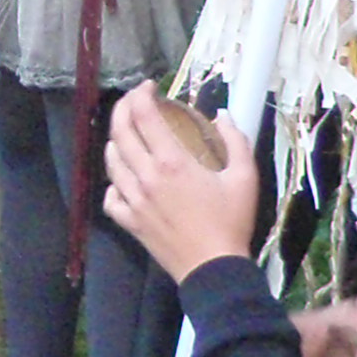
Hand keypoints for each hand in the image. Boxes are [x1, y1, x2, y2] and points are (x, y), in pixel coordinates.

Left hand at [103, 82, 260, 282]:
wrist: (214, 269)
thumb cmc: (232, 223)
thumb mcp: (245, 178)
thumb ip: (236, 141)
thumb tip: (223, 116)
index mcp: (172, 162)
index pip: (144, 116)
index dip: (141, 94)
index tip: (148, 86)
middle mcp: (145, 177)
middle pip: (120, 132)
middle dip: (123, 109)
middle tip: (134, 102)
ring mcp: (134, 200)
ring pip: (111, 161)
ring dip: (115, 141)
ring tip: (127, 135)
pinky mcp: (130, 221)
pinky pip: (111, 196)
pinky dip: (114, 182)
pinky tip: (124, 179)